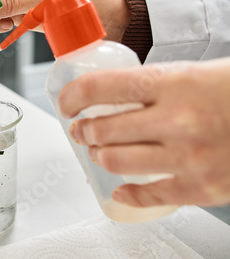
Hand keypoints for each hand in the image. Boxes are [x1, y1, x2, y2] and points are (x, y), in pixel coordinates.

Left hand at [58, 58, 229, 207]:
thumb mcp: (195, 73)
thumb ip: (154, 86)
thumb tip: (111, 94)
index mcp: (174, 82)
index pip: (101, 86)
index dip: (73, 95)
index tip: (66, 101)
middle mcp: (177, 120)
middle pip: (104, 128)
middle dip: (84, 129)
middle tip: (81, 128)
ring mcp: (189, 157)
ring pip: (118, 161)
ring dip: (100, 155)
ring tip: (99, 150)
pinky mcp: (202, 187)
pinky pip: (150, 195)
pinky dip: (128, 193)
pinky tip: (121, 188)